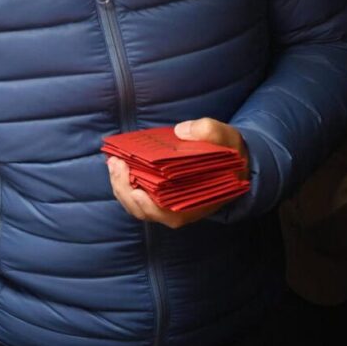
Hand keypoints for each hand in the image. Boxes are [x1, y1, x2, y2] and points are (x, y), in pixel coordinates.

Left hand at [109, 119, 249, 228]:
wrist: (233, 161)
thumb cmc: (229, 154)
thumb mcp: (227, 139)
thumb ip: (210, 132)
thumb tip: (181, 131)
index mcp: (198, 203)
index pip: (169, 214)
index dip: (149, 205)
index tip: (137, 190)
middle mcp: (180, 210)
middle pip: (145, 210)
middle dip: (126, 189)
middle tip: (116, 164)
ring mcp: (167, 204)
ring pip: (136, 204)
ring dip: (120, 185)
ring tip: (114, 163)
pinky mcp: (158, 194)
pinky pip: (136, 195)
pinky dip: (124, 182)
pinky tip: (118, 164)